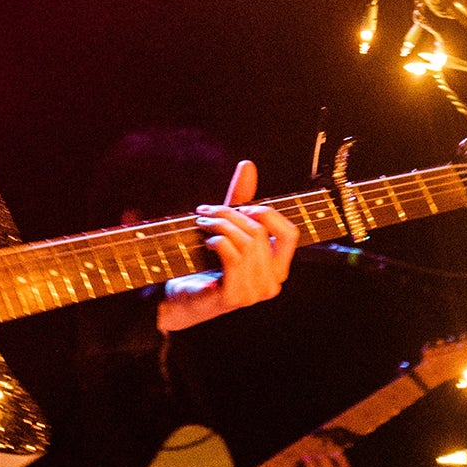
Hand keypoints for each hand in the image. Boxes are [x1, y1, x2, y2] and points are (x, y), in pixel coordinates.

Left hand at [157, 159, 299, 332]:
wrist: (177, 301)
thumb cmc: (203, 265)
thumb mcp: (226, 229)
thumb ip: (240, 201)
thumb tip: (248, 165)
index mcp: (277, 267)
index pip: (290, 233)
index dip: (267, 214)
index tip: (241, 207)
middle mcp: (272, 282)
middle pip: (260, 232)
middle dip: (230, 214)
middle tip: (205, 210)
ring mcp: (255, 292)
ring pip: (246, 242)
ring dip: (220, 225)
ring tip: (201, 222)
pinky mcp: (235, 296)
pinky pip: (232, 256)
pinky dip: (218, 241)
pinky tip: (206, 241)